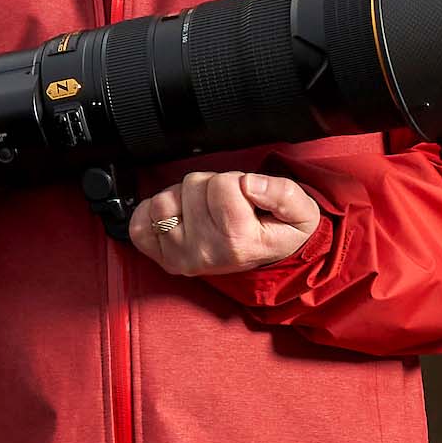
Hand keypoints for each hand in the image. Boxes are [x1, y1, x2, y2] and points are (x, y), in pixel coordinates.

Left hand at [128, 169, 322, 275]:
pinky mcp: (163, 257)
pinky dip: (155, 213)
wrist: (271, 261)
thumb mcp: (301, 212)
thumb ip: (283, 193)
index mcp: (238, 242)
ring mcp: (180, 257)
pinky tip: (181, 218)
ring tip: (207, 211)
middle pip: (193, 186)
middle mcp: (205, 253)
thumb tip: (250, 184)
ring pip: (165, 200)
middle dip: (212, 186)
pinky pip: (140, 223)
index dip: (238, 181)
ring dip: (184, 197)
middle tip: (229, 206)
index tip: (248, 198)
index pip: (224, 184)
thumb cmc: (280, 233)